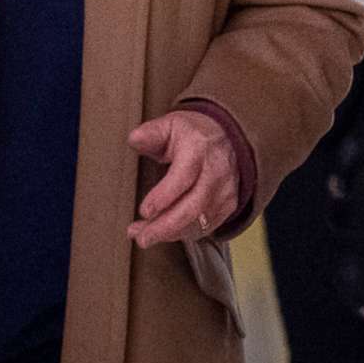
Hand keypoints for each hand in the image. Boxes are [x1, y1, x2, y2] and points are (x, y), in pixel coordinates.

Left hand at [126, 109, 239, 246]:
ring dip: (170, 233)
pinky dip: (182, 234)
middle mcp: (217, 171)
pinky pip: (205, 226)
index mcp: (199, 149)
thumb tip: (134, 138)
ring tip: (144, 236)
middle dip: (166, 226)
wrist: (229, 138)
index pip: (184, 176)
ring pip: (200, 220)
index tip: (144, 210)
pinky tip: (164, 233)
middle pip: (194, 206)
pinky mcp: (228, 205)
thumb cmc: (194, 134)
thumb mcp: (172, 125)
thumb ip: (151, 133)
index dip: (164, 196)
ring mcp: (225, 190)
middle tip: (141, 237)